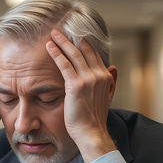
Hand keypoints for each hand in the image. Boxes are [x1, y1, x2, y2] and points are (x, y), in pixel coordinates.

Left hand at [46, 29, 117, 162]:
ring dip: (62, 42)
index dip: (83, 44)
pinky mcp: (76, 85)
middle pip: (84, 50)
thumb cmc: (94, 119)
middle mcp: (99, 75)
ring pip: (73, 54)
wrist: (91, 133)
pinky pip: (64, 65)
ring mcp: (88, 79)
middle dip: (72, 38)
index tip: (74, 35)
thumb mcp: (107, 97)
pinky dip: (57, 54)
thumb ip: (110, 82)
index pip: (93, 55)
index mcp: (106, 77)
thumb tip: (113, 68)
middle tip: (60, 29)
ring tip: (53, 33)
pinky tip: (49, 46)